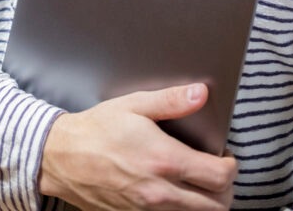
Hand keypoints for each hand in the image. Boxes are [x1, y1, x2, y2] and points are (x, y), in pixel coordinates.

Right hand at [38, 83, 236, 210]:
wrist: (62, 158)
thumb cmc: (97, 129)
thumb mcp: (135, 105)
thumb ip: (172, 100)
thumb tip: (201, 93)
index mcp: (164, 160)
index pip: (219, 177)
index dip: (231, 167)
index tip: (226, 157)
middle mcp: (160, 192)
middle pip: (216, 207)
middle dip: (224, 190)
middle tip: (217, 172)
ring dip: (206, 204)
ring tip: (199, 184)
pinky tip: (176, 194)